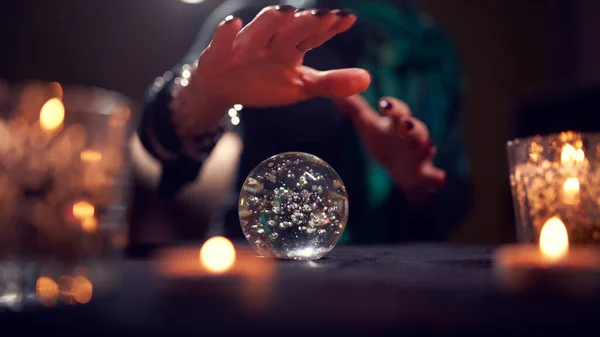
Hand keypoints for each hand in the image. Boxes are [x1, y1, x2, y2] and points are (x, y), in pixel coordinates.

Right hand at [175, 6, 370, 135]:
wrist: (225, 89)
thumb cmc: (265, 83)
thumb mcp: (302, 87)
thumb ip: (333, 83)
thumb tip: (369, 79)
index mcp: (293, 46)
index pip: (315, 34)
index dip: (331, 27)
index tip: (349, 19)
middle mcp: (272, 40)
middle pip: (292, 29)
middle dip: (307, 22)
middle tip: (325, 16)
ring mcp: (246, 45)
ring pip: (260, 29)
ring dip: (272, 20)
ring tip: (286, 12)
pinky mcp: (220, 52)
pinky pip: (223, 40)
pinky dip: (227, 32)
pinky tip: (232, 23)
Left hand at [336, 95, 445, 204]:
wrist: (400, 168)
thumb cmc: (384, 141)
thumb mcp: (368, 125)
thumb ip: (354, 108)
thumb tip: (336, 90)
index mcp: (398, 123)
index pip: (398, 111)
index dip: (393, 107)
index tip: (383, 103)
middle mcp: (413, 137)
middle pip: (417, 128)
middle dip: (413, 126)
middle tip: (406, 124)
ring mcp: (420, 156)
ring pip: (426, 149)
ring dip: (424, 147)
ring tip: (426, 147)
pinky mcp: (425, 175)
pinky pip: (434, 176)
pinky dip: (437, 177)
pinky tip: (441, 178)